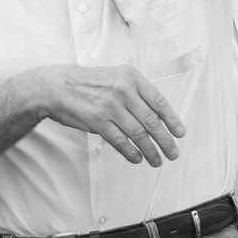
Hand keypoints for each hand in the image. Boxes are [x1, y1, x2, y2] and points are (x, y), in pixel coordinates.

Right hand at [25, 64, 185, 165]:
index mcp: (132, 78)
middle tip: (174, 153)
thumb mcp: (117, 77)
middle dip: (166, 139)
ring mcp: (110, 106)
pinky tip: (138, 158)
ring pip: (138, 133)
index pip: (159, 101)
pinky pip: (120, 140)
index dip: (172, 119)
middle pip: (152, 120)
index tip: (180, 133)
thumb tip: (158, 114)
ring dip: (150, 150)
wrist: (57, 86)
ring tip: (157, 161)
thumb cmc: (90, 83)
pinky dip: (131, 152)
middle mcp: (124, 91)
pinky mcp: (97, 121)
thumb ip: (137, 91)